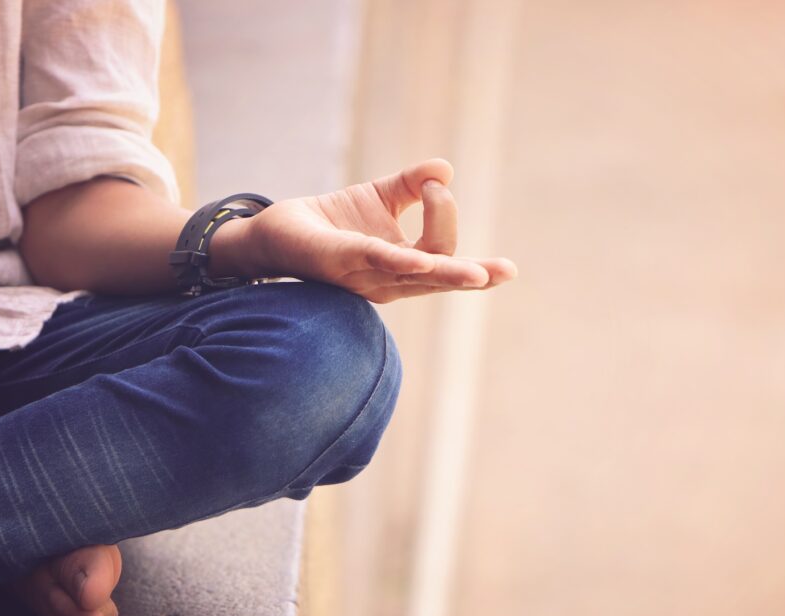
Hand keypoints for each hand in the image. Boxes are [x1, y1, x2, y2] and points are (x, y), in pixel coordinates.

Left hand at [235, 158, 516, 302]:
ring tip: (480, 274)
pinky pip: (379, 262)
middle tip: (507, 271)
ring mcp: (368, 276)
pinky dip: (403, 260)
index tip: (434, 181)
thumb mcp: (381, 197)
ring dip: (449, 273)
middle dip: (475, 275)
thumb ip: (413, 183)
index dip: (446, 215)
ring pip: (418, 276)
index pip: (445, 253)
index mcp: (406, 266)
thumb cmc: (333, 222)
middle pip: (441, 275)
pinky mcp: (342, 262)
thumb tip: (446, 167)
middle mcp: (392, 279)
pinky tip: (423, 260)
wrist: (276, 230)